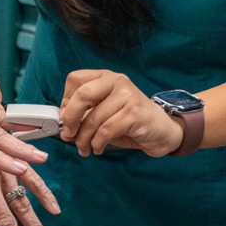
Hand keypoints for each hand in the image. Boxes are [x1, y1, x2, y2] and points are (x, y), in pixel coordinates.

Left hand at [59, 70, 184, 157]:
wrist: (162, 130)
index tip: (65, 118)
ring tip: (84, 148)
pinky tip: (97, 148)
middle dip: (70, 118)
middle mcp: (117, 81)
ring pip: (93, 118)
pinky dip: (97, 144)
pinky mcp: (134, 114)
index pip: (75, 79)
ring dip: (83, 139)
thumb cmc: (129, 121)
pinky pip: (106, 131)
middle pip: (82, 94)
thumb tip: (63, 125)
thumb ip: (85, 113)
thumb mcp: (104, 112)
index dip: (65, 100)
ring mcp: (127, 96)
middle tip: (68, 135)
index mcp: (105, 77)